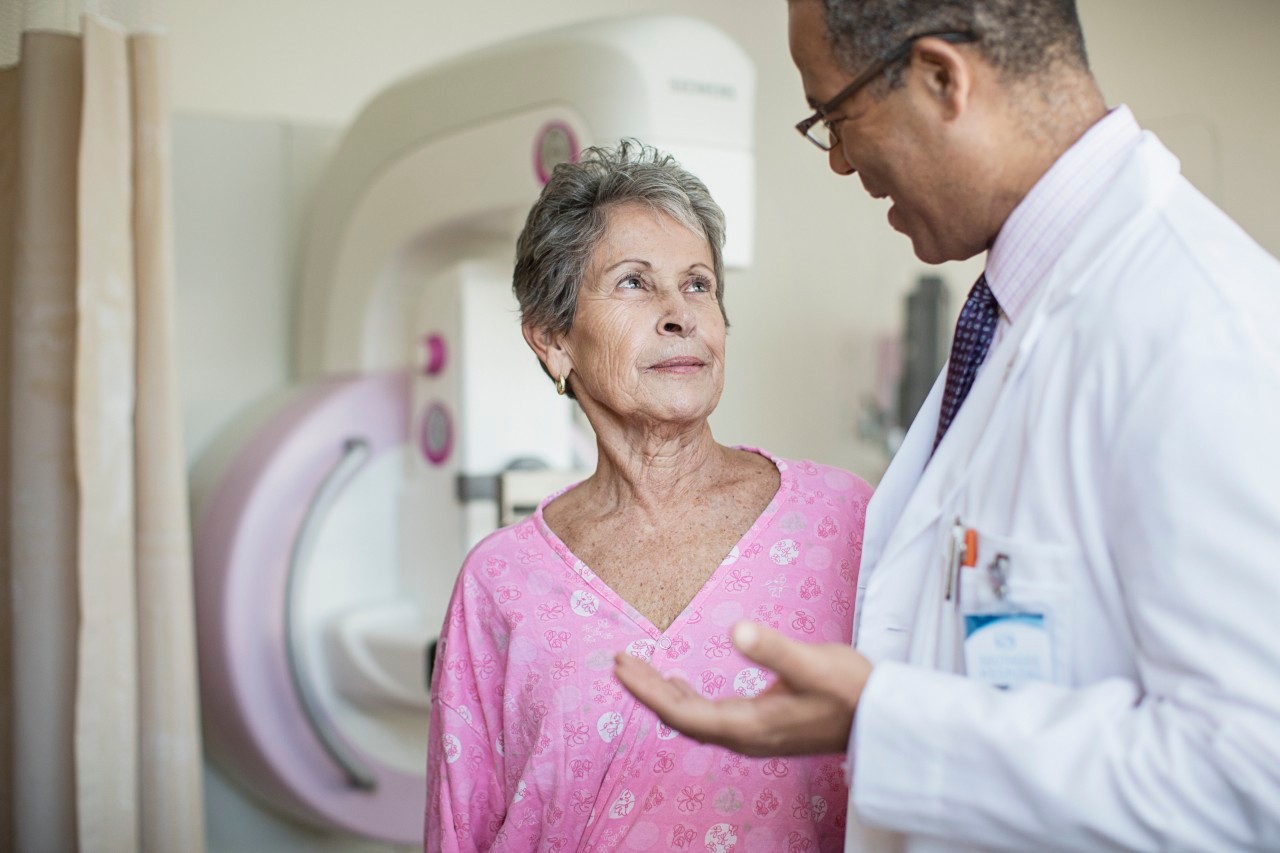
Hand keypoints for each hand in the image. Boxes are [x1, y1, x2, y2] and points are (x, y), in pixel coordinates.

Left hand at [614, 621, 872, 756]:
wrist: (885, 721)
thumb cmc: (852, 690)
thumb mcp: (813, 663)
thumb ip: (774, 649)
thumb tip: (735, 630)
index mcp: (748, 726)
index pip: (681, 713)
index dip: (647, 690)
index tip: (620, 665)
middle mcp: (745, 736)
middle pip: (682, 716)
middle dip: (648, 689)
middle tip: (620, 661)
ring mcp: (754, 734)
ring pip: (695, 718)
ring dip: (665, 693)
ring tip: (639, 669)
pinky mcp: (764, 726)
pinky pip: (711, 716)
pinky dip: (688, 698)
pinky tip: (682, 684)